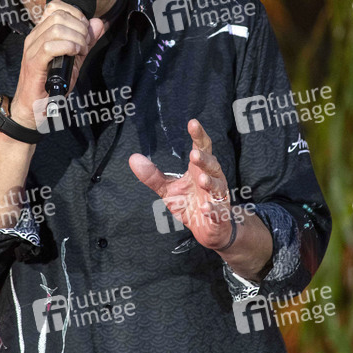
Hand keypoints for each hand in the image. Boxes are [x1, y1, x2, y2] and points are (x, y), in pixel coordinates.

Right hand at [11, 0, 105, 126]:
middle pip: (59, 15)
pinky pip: (50, 46)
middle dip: (80, 28)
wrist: (35, 106)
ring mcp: (32, 49)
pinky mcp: (33, 63)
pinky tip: (75, 55)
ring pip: (56, 28)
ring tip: (80, 52)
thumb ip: (87, 40)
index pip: (56, 6)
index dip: (76, 14)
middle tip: (85, 45)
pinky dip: (68, 47)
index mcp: (42, 32)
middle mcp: (34, 36)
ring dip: (76, 39)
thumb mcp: (75, 58)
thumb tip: (98, 22)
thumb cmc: (52, 83)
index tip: (85, 30)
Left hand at [129, 119, 235, 249]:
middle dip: (204, 160)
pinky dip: (212, 209)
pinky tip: (205, 207)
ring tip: (201, 179)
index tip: (192, 123)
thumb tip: (133, 158)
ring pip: (218, 186)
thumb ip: (152, 175)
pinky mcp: (220, 215)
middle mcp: (213, 179)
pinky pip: (218, 211)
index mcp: (199, 169)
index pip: (201, 148)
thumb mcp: (168, 189)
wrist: (208, 229)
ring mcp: (218, 197)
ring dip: (210, 182)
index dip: (198, 135)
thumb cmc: (190, 204)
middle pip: (212, 164)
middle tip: (194, 154)